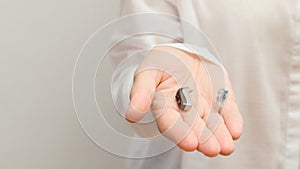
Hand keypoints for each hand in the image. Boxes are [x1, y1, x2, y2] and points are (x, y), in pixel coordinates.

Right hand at [126, 46, 242, 156]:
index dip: (179, 133)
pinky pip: (227, 111)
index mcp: (165, 107)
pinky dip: (232, 120)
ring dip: (219, 136)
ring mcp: (205, 106)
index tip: (189, 142)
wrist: (181, 54)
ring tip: (225, 146)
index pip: (171, 123)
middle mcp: (185, 111)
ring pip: (212, 124)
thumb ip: (141, 92)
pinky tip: (235, 130)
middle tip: (211, 148)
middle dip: (203, 139)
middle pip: (193, 128)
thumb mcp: (147, 72)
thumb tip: (130, 115)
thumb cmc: (161, 63)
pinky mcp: (221, 99)